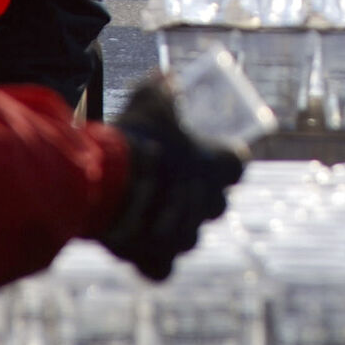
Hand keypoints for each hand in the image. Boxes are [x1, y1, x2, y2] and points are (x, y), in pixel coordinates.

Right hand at [97, 76, 245, 281]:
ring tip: (146, 211)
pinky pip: (163, 268)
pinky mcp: (160, 261)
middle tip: (169, 182)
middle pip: (214, 203)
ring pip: (188, 235)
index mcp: (220, 167)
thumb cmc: (136, 137)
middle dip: (195, 194)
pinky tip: (139, 249)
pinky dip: (152, 260)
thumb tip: (166, 77)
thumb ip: (160, 87)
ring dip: (172, 225)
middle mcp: (211, 205)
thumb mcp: (149, 99)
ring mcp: (187, 236)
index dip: (222, 158)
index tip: (204, 154)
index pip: (236, 164)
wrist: (108, 182)